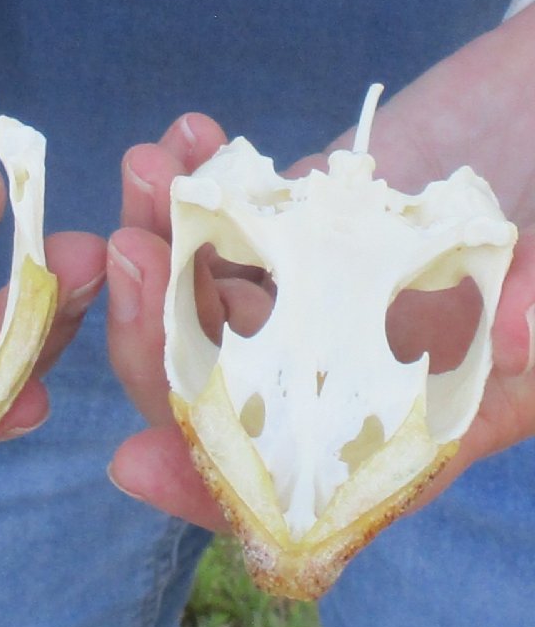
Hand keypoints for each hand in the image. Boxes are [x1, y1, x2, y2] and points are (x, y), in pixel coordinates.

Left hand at [107, 3, 534, 531]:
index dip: (212, 488)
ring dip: (155, 245)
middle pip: (214, 390)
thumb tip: (520, 336)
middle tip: (131, 249)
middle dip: (151, 335)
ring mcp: (303, 294)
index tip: (133, 463)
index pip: (295, 483)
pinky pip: (220, 223)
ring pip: (199, 303)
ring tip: (145, 170)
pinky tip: (188, 139)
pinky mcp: (288, 228)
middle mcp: (334, 366)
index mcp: (399, 413)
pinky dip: (193, 184)